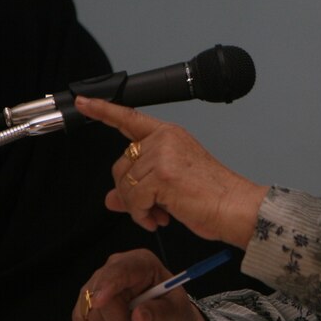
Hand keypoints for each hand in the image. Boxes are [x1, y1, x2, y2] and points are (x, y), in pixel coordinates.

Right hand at [73, 249, 210, 320]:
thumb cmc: (174, 314)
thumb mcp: (178, 314)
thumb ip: (162, 313)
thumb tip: (139, 316)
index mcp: (141, 263)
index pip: (118, 270)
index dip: (108, 285)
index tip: (101, 302)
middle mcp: (114, 268)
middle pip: (100, 297)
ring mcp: (96, 284)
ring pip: (89, 312)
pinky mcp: (86, 303)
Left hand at [74, 96, 268, 246]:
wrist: (235, 208)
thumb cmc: (211, 196)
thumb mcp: (168, 190)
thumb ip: (137, 189)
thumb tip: (111, 200)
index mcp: (169, 135)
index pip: (130, 118)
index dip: (103, 110)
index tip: (84, 101)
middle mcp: (164, 140)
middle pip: (120, 166)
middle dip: (129, 193)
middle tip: (151, 208)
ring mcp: (162, 155)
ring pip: (125, 186)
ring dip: (138, 208)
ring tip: (160, 214)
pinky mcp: (162, 175)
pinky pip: (133, 200)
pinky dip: (142, 215)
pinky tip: (160, 218)